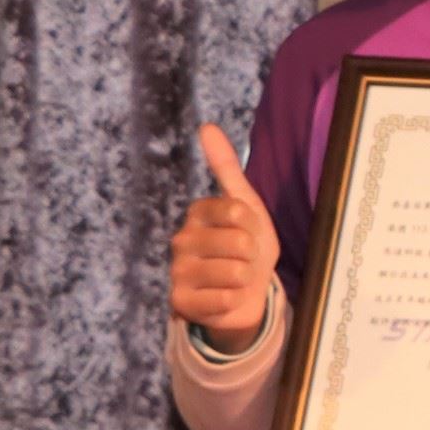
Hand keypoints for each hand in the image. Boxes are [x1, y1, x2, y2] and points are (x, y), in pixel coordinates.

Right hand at [169, 124, 279, 343]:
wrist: (245, 295)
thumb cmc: (246, 248)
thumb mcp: (246, 206)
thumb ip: (226, 168)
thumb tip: (206, 126)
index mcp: (197, 213)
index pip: (237, 210)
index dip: (253, 224)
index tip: (246, 230)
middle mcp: (180, 239)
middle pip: (240, 242)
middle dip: (252, 255)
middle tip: (242, 259)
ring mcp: (176, 272)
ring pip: (235, 272)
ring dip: (245, 279)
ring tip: (234, 279)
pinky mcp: (178, 303)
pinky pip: (226, 299)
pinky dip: (234, 301)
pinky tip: (223, 298)